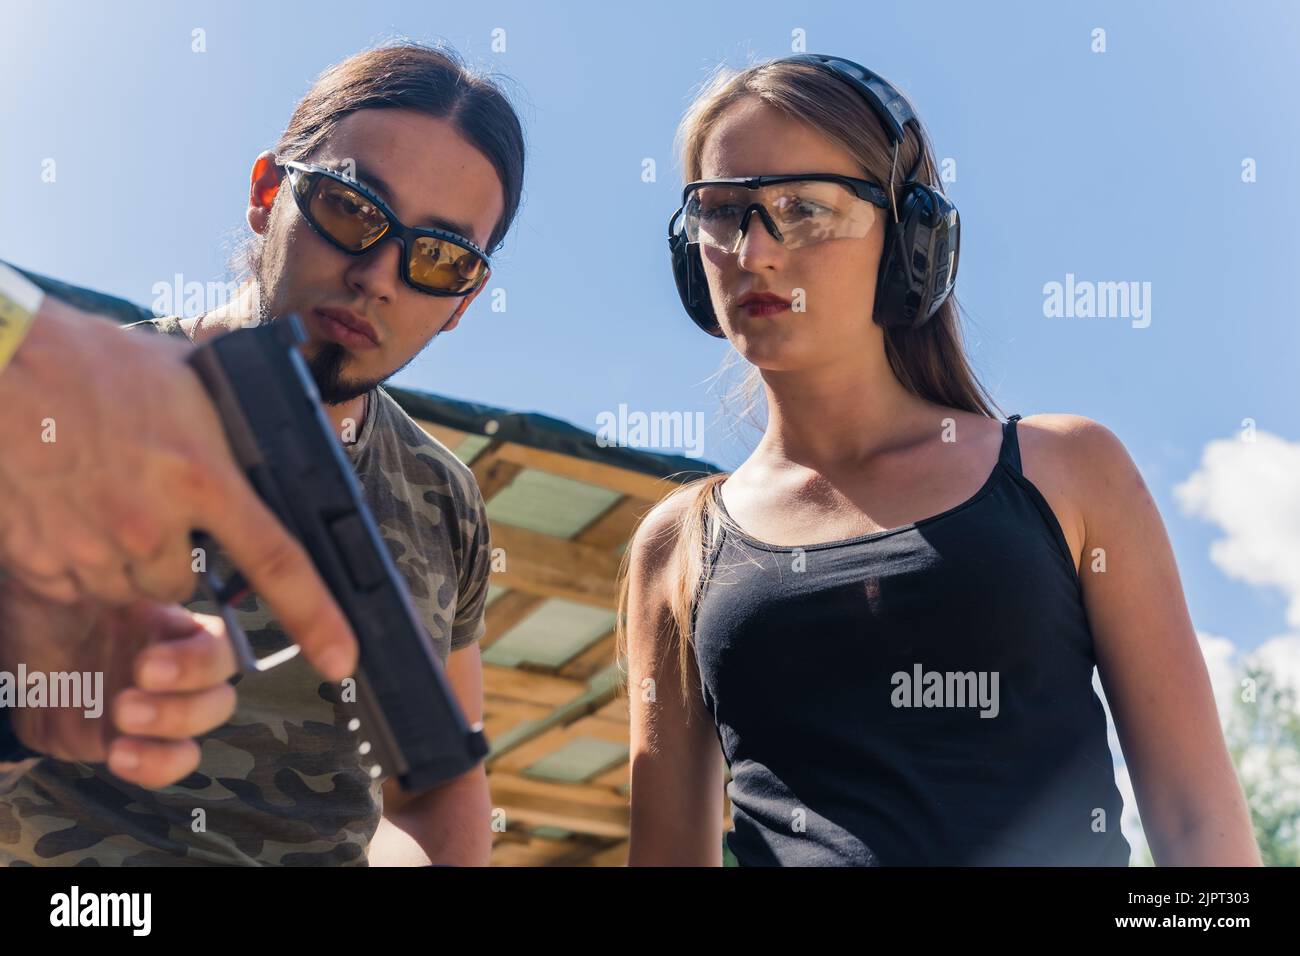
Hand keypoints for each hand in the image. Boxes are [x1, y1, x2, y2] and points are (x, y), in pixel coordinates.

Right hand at [0, 296, 355, 680]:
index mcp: (203, 475)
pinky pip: (77, 586)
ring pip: (132, 588)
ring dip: (127, 562)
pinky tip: (67, 510)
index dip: (316, 618)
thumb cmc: (94, 362)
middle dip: (176, 557)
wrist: (2, 365)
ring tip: (102, 497)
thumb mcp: (188, 375)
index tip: (340, 658)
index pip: (276, 562)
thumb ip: (235, 414)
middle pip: (185, 585)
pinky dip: (78, 562)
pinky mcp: (41, 562)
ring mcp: (94, 548)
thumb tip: (280, 423)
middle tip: (148, 503)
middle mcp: (153, 522)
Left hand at [1, 582, 239, 788]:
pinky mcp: (141, 739)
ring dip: (174, 722)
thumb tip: (126, 550)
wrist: (12, 656)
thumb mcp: (78, 581)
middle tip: (133, 687)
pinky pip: (173, 759)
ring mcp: (165, 700)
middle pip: (224, 676)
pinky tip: (120, 754)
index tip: (148, 663)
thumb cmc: (47, 606)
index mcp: (171, 618)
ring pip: (209, 714)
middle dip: (188, 684)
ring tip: (122, 718)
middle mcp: (179, 657)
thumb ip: (109, 574)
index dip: (201, 656)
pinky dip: (157, 765)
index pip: (221, 634)